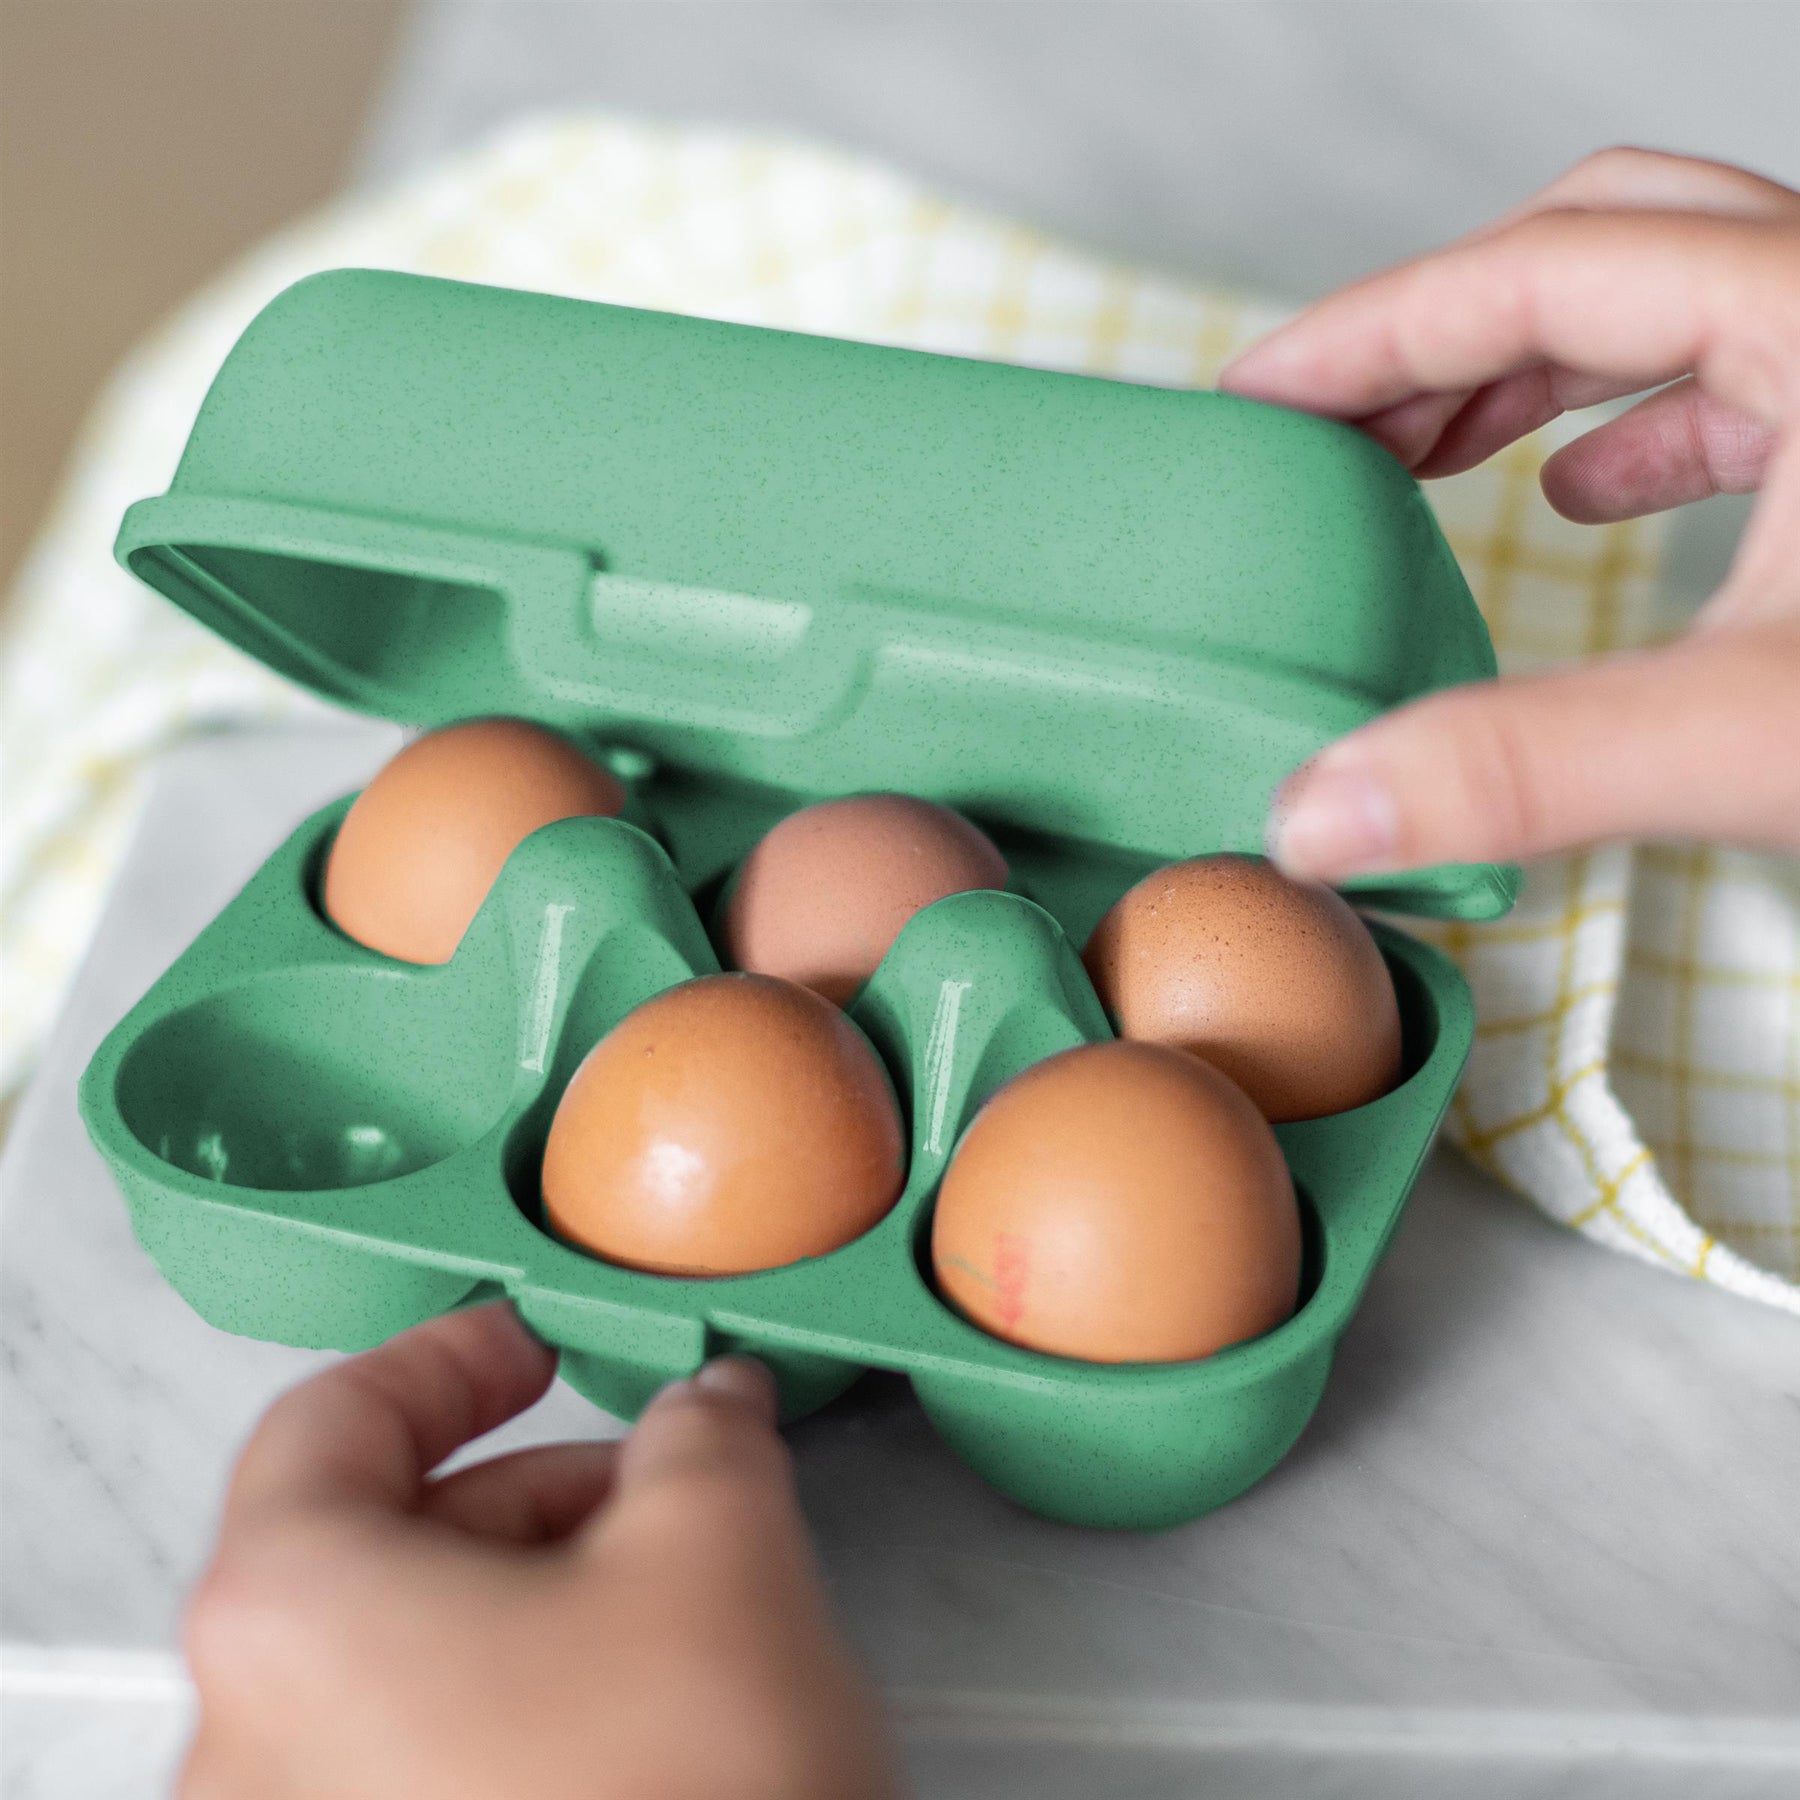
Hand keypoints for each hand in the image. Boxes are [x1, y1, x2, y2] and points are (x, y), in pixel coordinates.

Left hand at [180, 1303, 898, 1799]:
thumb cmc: (683, 1788)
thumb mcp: (719, 1544)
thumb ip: (703, 1430)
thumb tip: (710, 1402)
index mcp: (288, 1613)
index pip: (330, 1419)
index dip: (450, 1358)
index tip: (536, 1344)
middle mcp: (244, 1747)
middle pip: (372, 1546)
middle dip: (531, 1493)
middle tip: (656, 1484)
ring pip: (398, 1664)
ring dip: (531, 1598)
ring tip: (671, 1605)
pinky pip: (411, 1765)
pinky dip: (508, 1705)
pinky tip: (633, 1718)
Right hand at [1220, 147, 1799, 876]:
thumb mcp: (1762, 736)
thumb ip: (1526, 770)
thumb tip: (1314, 816)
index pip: (1539, 267)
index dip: (1373, 326)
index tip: (1258, 396)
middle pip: (1605, 244)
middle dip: (1446, 328)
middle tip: (1335, 422)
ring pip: (1679, 302)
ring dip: (1533, 368)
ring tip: (1426, 453)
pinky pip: (1745, 379)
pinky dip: (1635, 425)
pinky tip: (1584, 496)